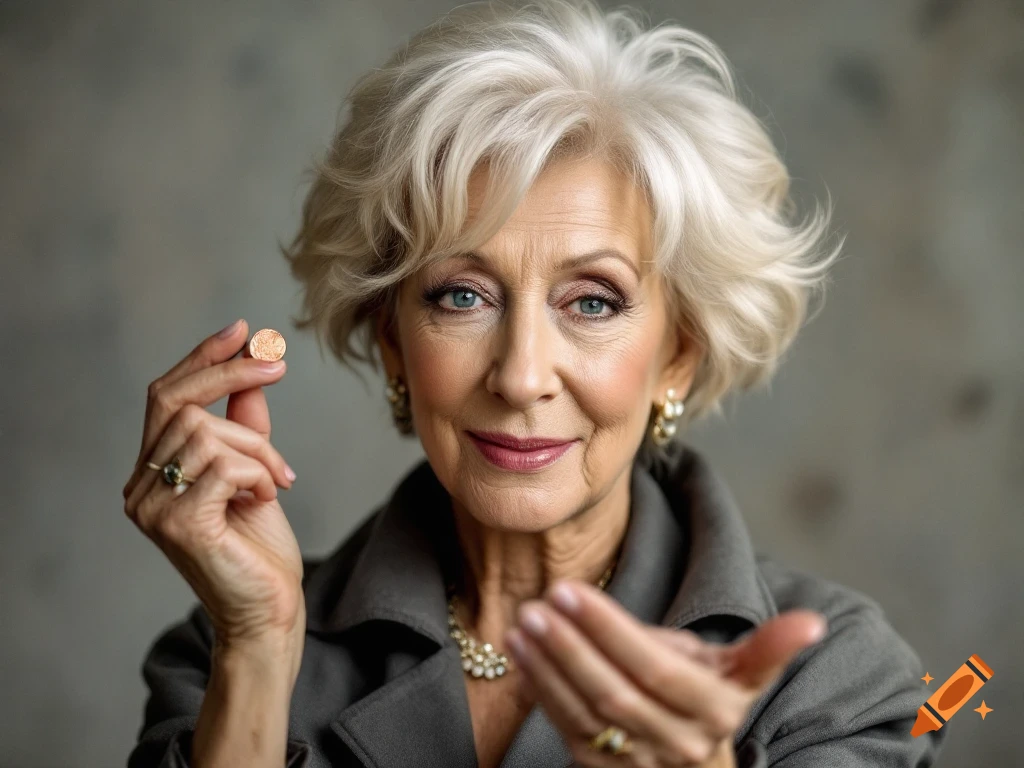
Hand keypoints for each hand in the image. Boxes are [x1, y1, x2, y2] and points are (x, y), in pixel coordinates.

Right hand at [123, 319, 304, 661]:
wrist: (270, 611)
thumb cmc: (259, 548)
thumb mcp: (254, 472)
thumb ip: (244, 426)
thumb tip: (251, 369)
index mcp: (152, 473)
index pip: (164, 398)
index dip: (200, 359)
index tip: (242, 330)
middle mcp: (140, 488)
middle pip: (181, 404)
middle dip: (231, 376)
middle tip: (278, 366)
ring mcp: (153, 508)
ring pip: (209, 433)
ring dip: (257, 449)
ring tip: (276, 479)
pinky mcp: (179, 525)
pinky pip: (224, 466)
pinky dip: (257, 473)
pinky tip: (268, 496)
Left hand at [505, 580, 826, 766]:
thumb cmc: (708, 701)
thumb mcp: (739, 673)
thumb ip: (766, 648)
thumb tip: (812, 622)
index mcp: (714, 711)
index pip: (655, 668)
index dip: (611, 630)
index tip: (572, 590)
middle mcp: (677, 743)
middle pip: (615, 692)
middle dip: (571, 645)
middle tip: (539, 601)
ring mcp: (636, 765)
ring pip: (585, 714)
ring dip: (547, 666)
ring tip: (522, 621)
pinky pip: (565, 729)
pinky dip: (539, 689)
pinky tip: (519, 651)